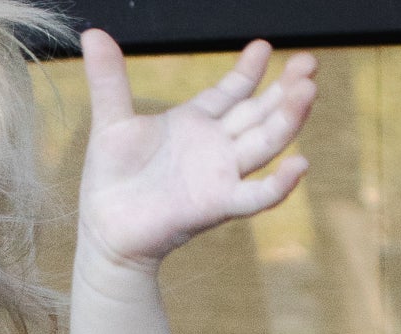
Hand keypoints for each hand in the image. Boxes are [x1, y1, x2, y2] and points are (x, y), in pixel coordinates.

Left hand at [75, 32, 315, 272]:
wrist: (103, 232)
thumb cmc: (109, 182)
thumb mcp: (110, 122)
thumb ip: (108, 79)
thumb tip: (92, 34)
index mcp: (193, 123)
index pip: (231, 92)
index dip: (249, 71)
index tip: (264, 47)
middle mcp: (213, 147)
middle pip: (259, 113)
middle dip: (285, 88)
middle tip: (308, 63)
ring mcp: (219, 175)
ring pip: (265, 143)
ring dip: (289, 119)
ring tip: (308, 91)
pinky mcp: (216, 205)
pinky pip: (255, 196)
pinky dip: (279, 185)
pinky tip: (300, 165)